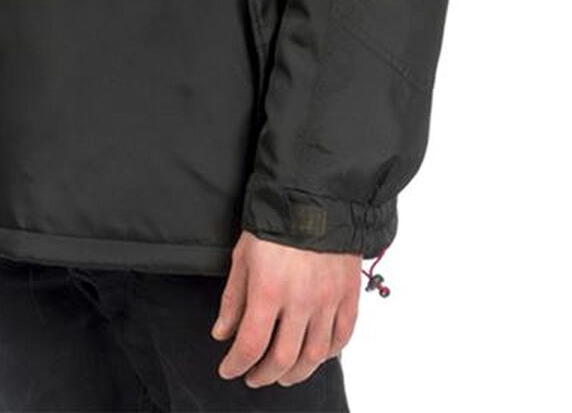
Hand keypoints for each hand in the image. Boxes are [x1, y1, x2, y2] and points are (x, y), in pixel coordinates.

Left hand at [211, 230, 361, 387]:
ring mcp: (328, 300)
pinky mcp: (348, 295)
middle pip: (283, 358)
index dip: (236, 364)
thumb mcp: (243, 255)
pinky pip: (341, 337)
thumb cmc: (276, 222)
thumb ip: (234, 298)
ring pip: (314, 356)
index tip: (229, 368)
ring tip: (283, 374)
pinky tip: (314, 355)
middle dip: (264, 375)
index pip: (251, 344)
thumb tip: (223, 332)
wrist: (316, 196)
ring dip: (296, 373)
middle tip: (253, 376)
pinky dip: (327, 354)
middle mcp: (301, 300)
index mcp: (269, 289)